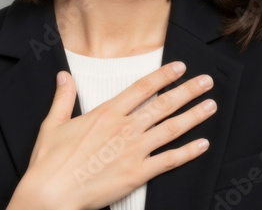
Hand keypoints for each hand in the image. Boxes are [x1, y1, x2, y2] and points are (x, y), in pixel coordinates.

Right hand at [6, 61, 215, 209]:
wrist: (51, 193)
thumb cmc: (50, 162)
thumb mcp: (53, 124)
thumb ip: (64, 98)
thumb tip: (64, 77)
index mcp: (106, 113)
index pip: (142, 88)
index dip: (164, 76)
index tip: (180, 67)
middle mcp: (124, 128)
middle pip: (164, 104)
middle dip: (188, 91)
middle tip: (206, 82)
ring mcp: (133, 151)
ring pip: (171, 129)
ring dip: (194, 116)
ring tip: (211, 106)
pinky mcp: (137, 173)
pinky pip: (169, 160)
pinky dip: (188, 152)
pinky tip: (203, 145)